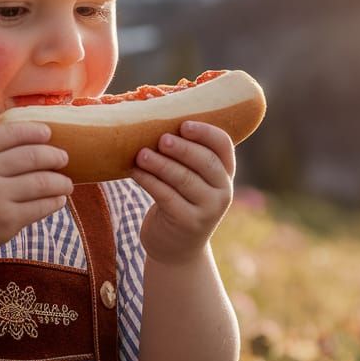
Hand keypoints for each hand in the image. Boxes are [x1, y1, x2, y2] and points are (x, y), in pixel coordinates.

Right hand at [0, 105, 73, 260]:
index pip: (10, 133)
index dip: (33, 131)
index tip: (48, 134)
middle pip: (32, 156)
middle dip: (55, 156)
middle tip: (63, 158)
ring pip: (42, 182)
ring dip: (61, 181)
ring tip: (66, 183)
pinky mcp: (6, 221)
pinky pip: (40, 207)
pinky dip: (55, 202)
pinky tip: (58, 199)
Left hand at [130, 120, 234, 264]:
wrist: (176, 248)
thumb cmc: (178, 202)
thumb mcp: (190, 180)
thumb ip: (184, 156)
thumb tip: (154, 112)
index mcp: (224, 173)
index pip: (223, 146)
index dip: (206, 132)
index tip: (184, 124)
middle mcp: (222, 191)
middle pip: (205, 162)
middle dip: (182, 148)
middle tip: (161, 139)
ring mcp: (207, 210)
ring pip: (184, 179)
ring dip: (160, 164)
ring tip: (141, 154)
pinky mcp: (187, 223)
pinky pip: (166, 196)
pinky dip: (149, 181)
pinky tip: (135, 172)